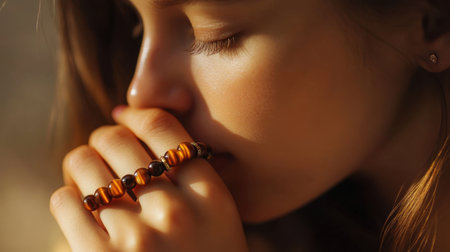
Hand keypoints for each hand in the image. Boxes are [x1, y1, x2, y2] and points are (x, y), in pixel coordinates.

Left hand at [50, 107, 247, 251]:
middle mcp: (176, 212)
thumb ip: (191, 175)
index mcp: (210, 196)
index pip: (164, 128)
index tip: (125, 116)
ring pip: (85, 165)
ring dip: (80, 164)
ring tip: (88, 175)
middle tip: (103, 148)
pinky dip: (66, 198)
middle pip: (119, 140)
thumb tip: (134, 120)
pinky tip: (80, 206)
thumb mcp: (218, 217)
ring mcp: (137, 237)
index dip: (137, 114)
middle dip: (104, 137)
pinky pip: (65, 202)